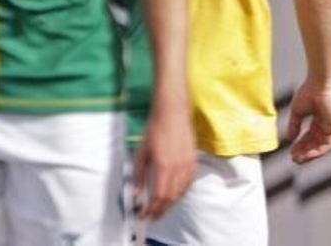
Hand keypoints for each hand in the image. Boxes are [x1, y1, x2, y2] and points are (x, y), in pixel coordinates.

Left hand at [132, 99, 195, 221]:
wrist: (173, 113)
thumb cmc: (155, 130)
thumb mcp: (141, 153)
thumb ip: (138, 176)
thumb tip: (136, 194)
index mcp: (164, 166)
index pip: (159, 196)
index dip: (151, 209)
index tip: (143, 216)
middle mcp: (178, 168)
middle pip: (171, 197)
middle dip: (160, 210)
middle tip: (151, 217)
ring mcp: (188, 164)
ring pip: (181, 192)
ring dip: (171, 204)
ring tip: (161, 209)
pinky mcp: (194, 160)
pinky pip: (189, 183)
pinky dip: (182, 193)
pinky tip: (175, 195)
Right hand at [286, 78, 330, 163]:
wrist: (318, 84)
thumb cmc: (308, 92)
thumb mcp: (297, 112)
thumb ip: (294, 126)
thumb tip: (290, 139)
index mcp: (318, 119)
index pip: (309, 137)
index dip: (300, 146)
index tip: (291, 152)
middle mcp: (326, 124)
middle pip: (315, 143)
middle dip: (304, 152)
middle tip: (293, 158)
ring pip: (322, 146)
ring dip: (310, 154)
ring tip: (298, 159)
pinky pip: (328, 144)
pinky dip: (318, 151)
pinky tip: (308, 155)